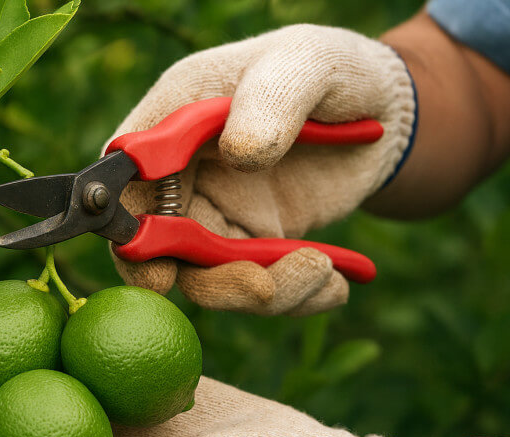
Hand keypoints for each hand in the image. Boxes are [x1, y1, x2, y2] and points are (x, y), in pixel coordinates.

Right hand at [110, 24, 415, 314]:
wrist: (382, 107)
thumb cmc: (327, 69)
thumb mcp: (305, 65)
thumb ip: (271, 100)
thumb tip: (242, 154)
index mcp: (173, 123)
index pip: (127, 186)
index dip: (131, 236)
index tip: (159, 274)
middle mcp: (183, 177)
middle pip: (164, 250)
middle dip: (212, 281)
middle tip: (263, 288)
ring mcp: (216, 215)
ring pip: (213, 280)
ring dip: (265, 292)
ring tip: (323, 271)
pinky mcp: (252, 243)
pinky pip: (260, 287)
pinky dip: (297, 299)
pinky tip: (336, 283)